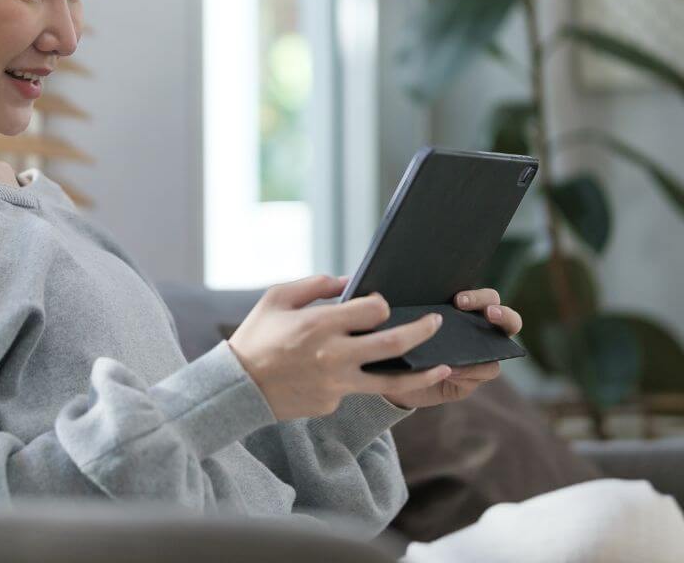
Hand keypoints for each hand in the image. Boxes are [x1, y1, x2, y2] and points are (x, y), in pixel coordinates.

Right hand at [228, 274, 455, 420]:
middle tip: (436, 322)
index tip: (383, 304)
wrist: (237, 387)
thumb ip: (315, 285)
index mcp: (320, 324)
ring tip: (446, 366)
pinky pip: (356, 389)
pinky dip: (361, 379)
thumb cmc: (256, 336)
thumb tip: (348, 280)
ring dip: (424, 372)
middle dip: (423, 330)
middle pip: (394, 344)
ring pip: (393, 382)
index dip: (383, 304)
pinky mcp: (333, 403)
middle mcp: (334, 355)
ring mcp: (336, 384)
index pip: (374, 310)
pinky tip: (354, 374)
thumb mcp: (277, 298)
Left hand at [383, 288, 522, 409]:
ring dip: (494, 342)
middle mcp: (475, 327)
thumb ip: (390, 306)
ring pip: (503, 344)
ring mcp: (480, 352)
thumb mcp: (390, 321)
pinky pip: (486, 370)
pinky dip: (473, 369)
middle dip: (498, 311)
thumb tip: (375, 293)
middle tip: (486, 313)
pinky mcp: (475, 376)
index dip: (477, 294)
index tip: (458, 299)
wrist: (386, 377)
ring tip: (475, 346)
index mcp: (459, 307)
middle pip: (502, 313)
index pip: (482, 294)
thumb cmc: (390, 339)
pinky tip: (453, 370)